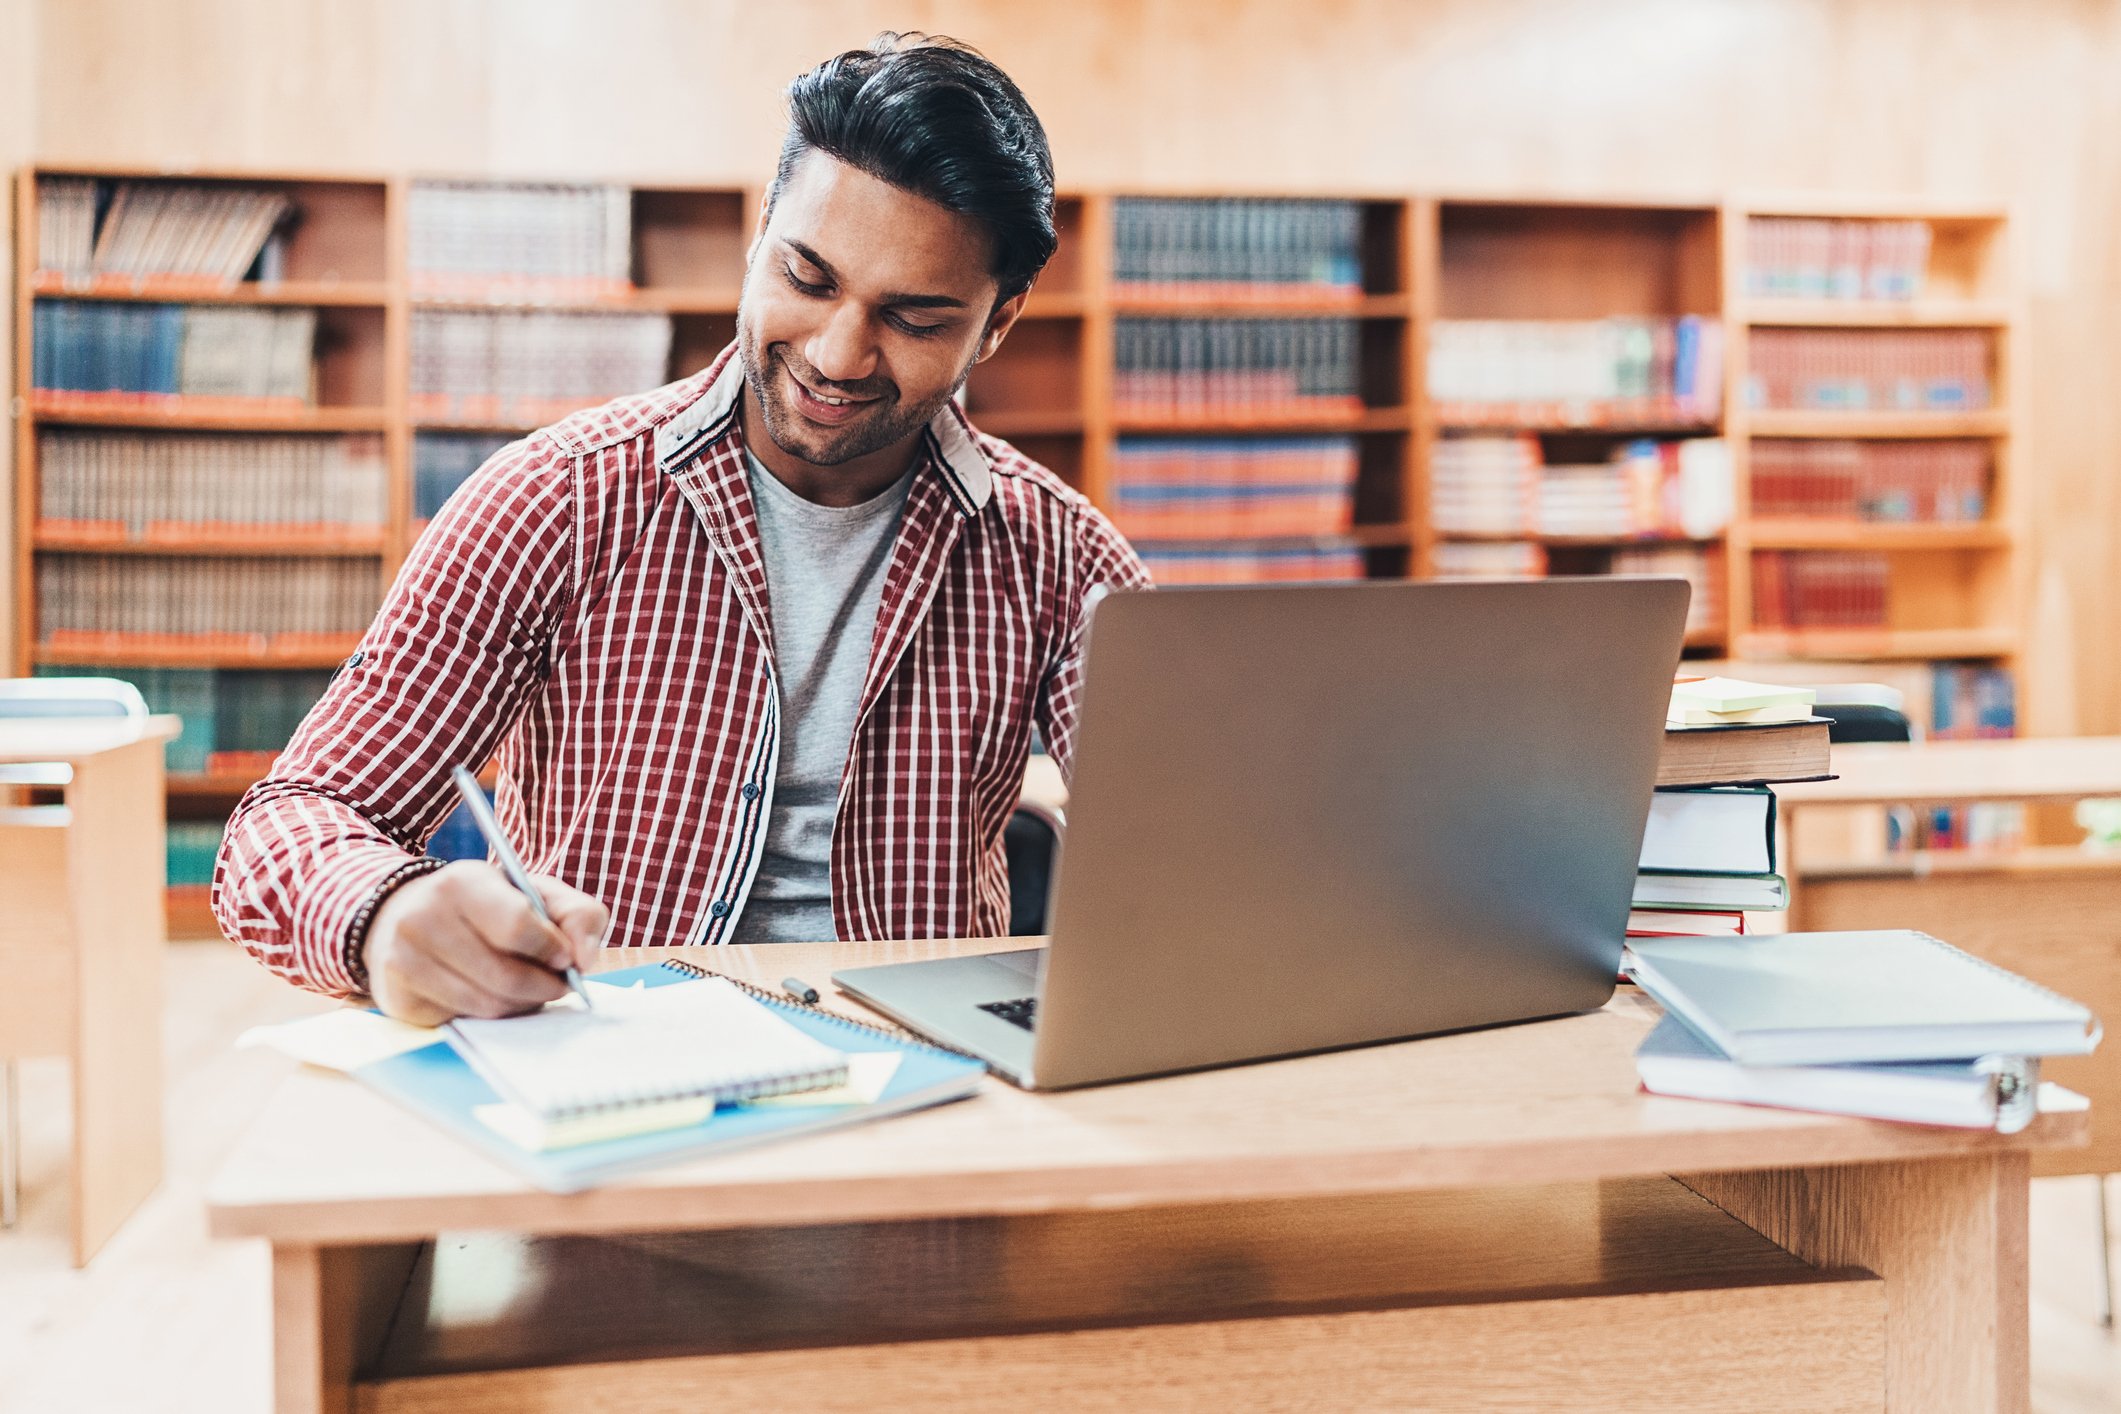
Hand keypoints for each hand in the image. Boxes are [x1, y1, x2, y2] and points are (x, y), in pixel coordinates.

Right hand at [362, 861, 609, 1025]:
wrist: (408, 915)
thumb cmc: (488, 906)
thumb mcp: (536, 892)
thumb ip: (578, 915)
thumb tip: (582, 960)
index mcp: (461, 882)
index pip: (517, 926)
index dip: (551, 949)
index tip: (565, 958)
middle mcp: (423, 917)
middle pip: (505, 975)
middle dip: (545, 987)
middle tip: (558, 985)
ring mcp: (404, 960)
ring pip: (486, 1005)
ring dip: (521, 1005)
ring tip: (529, 990)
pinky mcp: (399, 998)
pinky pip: (462, 1021)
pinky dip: (489, 1015)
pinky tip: (492, 995)